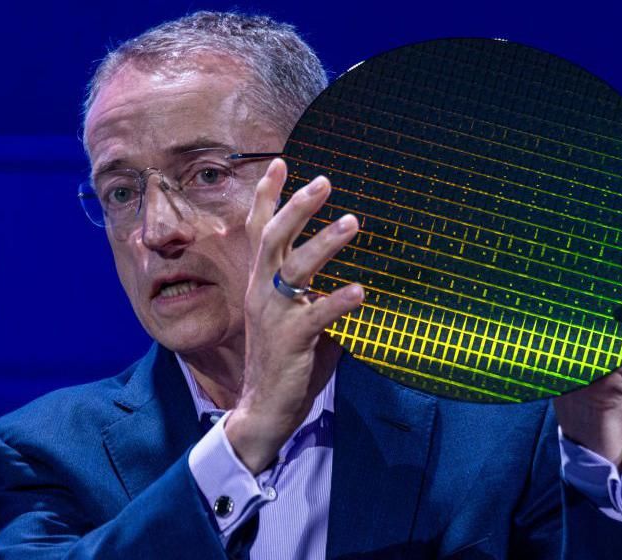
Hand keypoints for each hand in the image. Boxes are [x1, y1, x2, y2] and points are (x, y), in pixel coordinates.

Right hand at [225, 159, 363, 473]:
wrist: (263, 406)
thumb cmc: (285, 358)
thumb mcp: (295, 316)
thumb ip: (313, 291)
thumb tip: (351, 268)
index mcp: (262, 282)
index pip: (260, 230)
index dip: (268, 196)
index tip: (281, 162)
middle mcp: (262, 291)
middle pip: (274, 238)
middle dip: (297, 206)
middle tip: (323, 181)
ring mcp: (275, 315)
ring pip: (295, 269)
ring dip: (324, 243)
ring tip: (352, 222)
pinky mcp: (291, 340)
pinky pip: (317, 316)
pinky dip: (338, 301)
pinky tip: (361, 291)